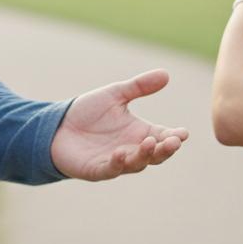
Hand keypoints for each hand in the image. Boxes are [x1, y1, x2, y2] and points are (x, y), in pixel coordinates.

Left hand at [50, 69, 188, 180]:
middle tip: (174, 141)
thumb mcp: (115, 94)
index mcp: (140, 132)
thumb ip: (139, 86)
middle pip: (155, 155)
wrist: (58, 124)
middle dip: (166, 149)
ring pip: (136, 164)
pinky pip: (110, 169)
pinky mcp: (96, 169)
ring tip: (149, 142)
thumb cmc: (88, 112)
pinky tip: (120, 153)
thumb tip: (166, 74)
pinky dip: (117, 163)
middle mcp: (131, 149)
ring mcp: (116, 161)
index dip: (175, 136)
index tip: (184, 133)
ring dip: (144, 155)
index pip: (164, 136)